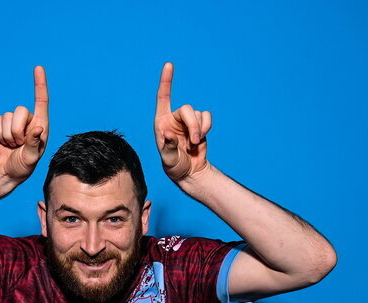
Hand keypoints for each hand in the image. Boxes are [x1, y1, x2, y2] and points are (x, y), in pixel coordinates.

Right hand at [0, 65, 48, 181]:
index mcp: (41, 125)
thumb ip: (34, 143)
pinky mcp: (0, 124)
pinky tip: (2, 142)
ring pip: (7, 117)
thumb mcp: (31, 158)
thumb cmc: (23, 167)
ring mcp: (14, 122)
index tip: (38, 68)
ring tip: (12, 145)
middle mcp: (29, 120)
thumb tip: (39, 127)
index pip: (42, 101)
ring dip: (7, 135)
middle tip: (18, 145)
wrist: (5, 171)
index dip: (40, 84)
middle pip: (20, 111)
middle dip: (16, 131)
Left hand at [154, 62, 211, 182]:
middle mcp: (173, 118)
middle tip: (195, 141)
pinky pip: (207, 116)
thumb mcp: (168, 160)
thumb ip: (168, 147)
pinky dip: (207, 126)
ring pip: (198, 114)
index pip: (163, 97)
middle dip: (193, 124)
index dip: (166, 81)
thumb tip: (168, 134)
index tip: (169, 65)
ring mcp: (186, 121)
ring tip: (194, 144)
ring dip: (200, 129)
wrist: (189, 172)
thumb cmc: (174, 166)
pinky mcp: (199, 124)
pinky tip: (201, 138)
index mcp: (161, 122)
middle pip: (187, 109)